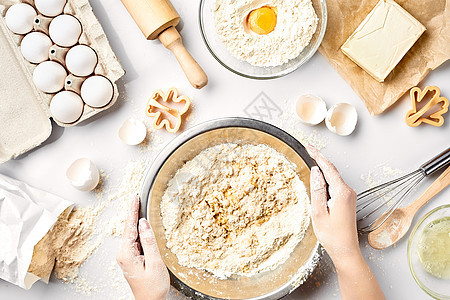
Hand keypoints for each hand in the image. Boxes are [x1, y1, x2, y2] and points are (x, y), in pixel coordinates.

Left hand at [117, 196, 169, 299]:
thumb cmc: (152, 287)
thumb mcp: (154, 262)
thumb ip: (149, 241)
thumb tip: (144, 223)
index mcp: (127, 254)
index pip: (130, 227)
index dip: (133, 211)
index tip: (134, 198)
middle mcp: (123, 254)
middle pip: (129, 229)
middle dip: (134, 213)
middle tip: (137, 198)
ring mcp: (126, 256)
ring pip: (133, 234)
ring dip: (137, 223)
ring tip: (141, 208)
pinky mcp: (131, 258)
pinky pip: (136, 241)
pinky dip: (140, 232)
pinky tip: (144, 227)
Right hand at [307, 146, 384, 299]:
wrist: (346, 251)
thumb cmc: (332, 235)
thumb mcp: (318, 212)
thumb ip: (317, 189)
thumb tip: (315, 171)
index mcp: (341, 193)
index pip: (328, 167)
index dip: (317, 155)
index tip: (309, 146)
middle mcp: (348, 192)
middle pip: (332, 171)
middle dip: (319, 159)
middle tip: (308, 150)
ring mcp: (350, 197)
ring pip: (334, 178)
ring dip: (322, 171)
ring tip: (311, 162)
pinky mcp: (348, 201)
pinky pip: (336, 186)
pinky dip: (326, 180)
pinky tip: (318, 181)